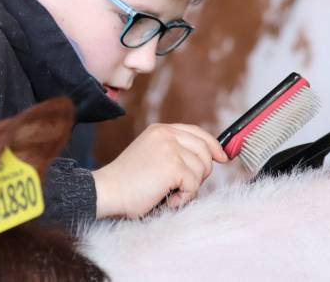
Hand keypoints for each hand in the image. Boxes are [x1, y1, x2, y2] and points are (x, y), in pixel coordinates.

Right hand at [92, 123, 228, 218]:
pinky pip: (194, 184)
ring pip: (202, 169)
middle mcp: (166, 134)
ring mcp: (170, 148)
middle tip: (182, 186)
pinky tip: (168, 199)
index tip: (221, 157)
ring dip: (190, 187)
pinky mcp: (173, 165)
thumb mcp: (151, 155)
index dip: (212, 145)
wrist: (108, 190)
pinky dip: (184, 197)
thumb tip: (206, 158)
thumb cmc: (127, 181)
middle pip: (205, 150)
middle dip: (201, 172)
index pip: (197, 132)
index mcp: (160, 130)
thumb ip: (174, 151)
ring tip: (169, 192)